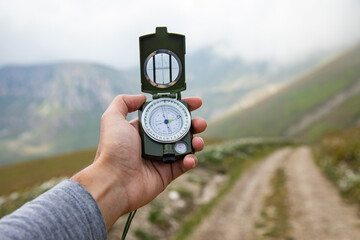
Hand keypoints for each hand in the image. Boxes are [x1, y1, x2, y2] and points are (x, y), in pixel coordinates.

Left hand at [71, 95, 206, 229]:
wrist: (114, 181)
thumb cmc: (113, 150)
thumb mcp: (112, 118)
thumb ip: (123, 102)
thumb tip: (142, 97)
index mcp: (143, 129)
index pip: (165, 114)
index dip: (181, 107)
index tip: (195, 102)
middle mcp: (153, 142)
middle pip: (179, 129)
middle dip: (193, 124)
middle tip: (200, 123)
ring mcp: (161, 158)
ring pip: (185, 146)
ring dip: (196, 141)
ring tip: (198, 141)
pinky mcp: (166, 174)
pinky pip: (183, 165)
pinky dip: (190, 160)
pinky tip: (190, 158)